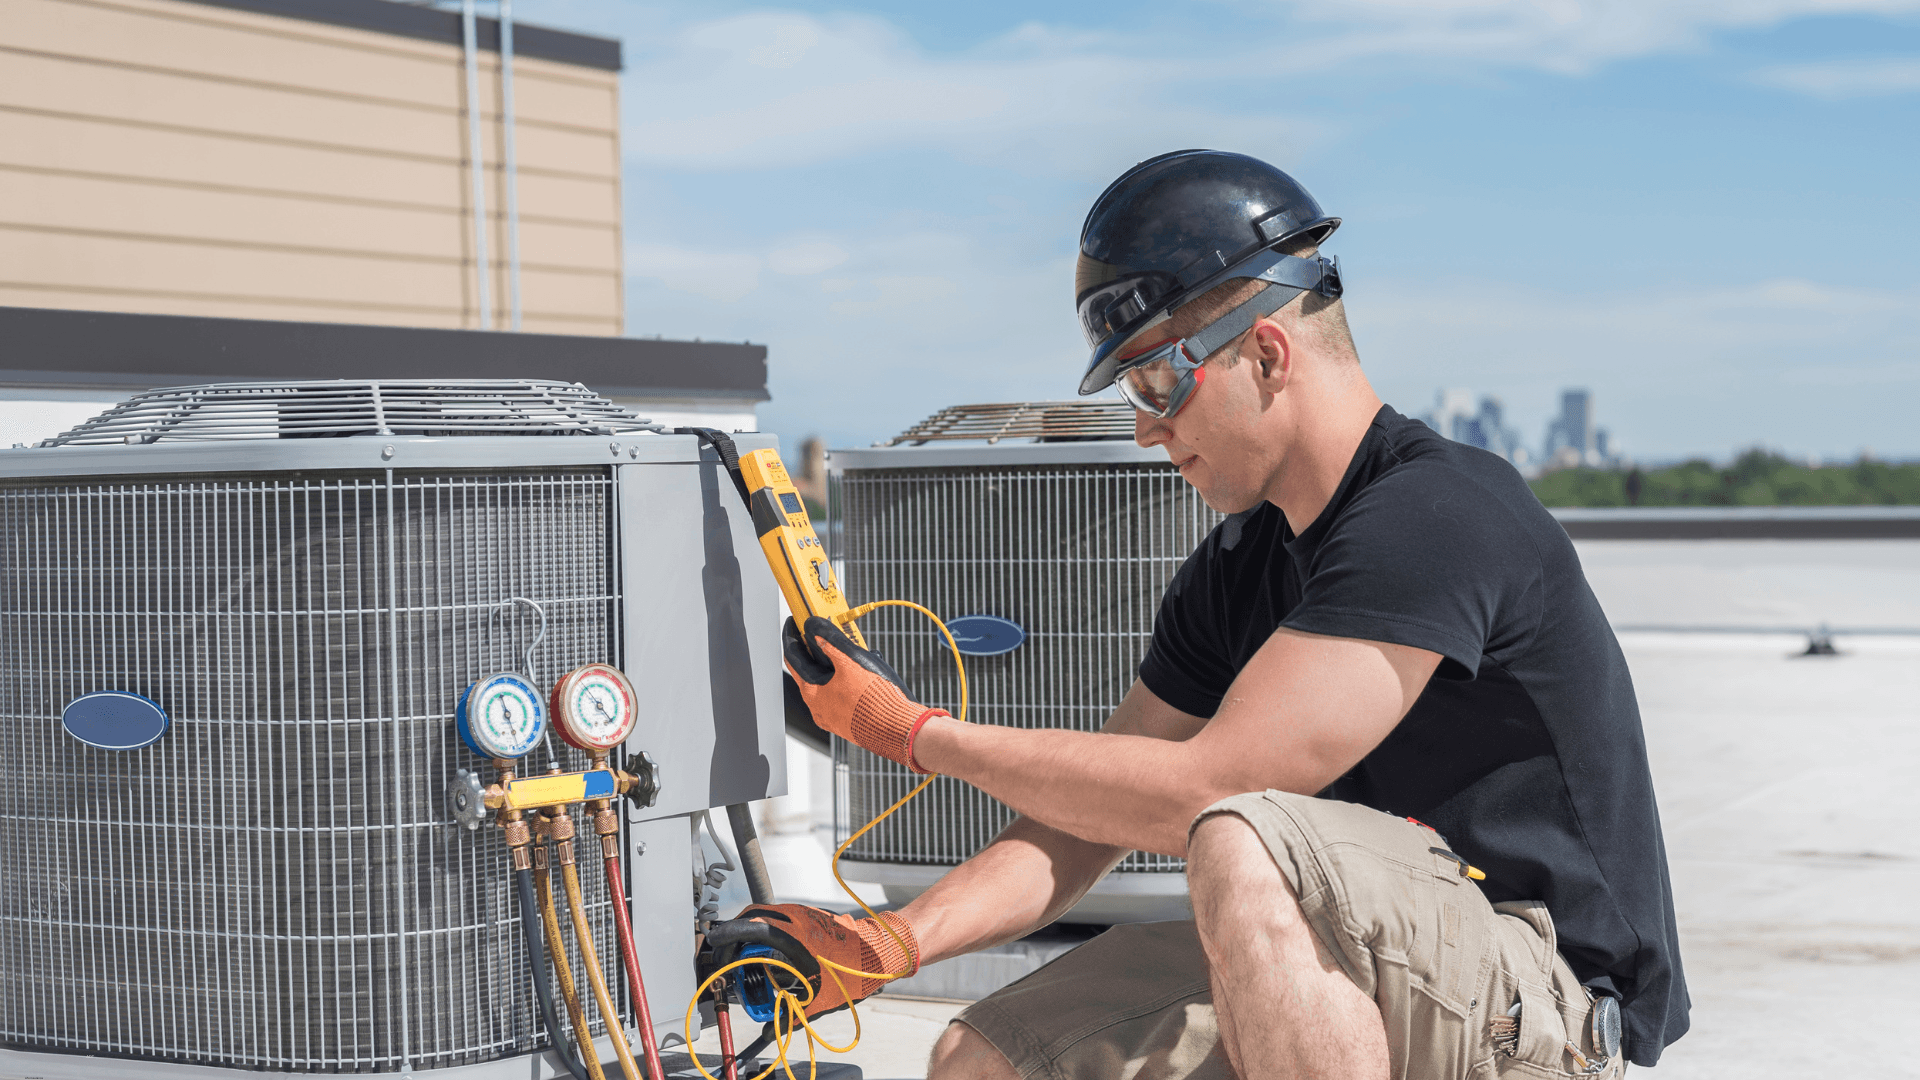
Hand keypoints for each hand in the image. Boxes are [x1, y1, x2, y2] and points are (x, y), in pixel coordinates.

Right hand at [705, 903, 920, 1018]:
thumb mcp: (820, 998)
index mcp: (788, 933)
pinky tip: (773, 952)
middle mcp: (792, 917)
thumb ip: (792, 1015)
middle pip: (750, 917)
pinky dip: (769, 930)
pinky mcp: (809, 914)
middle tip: (730, 956)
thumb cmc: (854, 969)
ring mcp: (801, 912)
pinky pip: (779, 917)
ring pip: (765, 914)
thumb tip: (772, 1030)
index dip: (725, 939)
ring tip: (748, 956)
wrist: (881, 950)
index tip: (716, 950)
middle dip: (735, 935)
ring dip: (752, 931)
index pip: (744, 928)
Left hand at [782, 616, 947, 771]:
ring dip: (832, 666)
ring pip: (826, 685)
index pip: (793, 659)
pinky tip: (859, 675)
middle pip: (809, 672)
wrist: (896, 728)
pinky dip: (844, 682)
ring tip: (847, 653)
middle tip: (821, 634)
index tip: (794, 625)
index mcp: (812, 694)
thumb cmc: (874, 701)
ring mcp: (832, 717)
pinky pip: (840, 697)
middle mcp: (818, 708)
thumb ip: (832, 646)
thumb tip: (818, 632)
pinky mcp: (848, 721)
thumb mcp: (851, 665)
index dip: (793, 638)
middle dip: (815, 651)